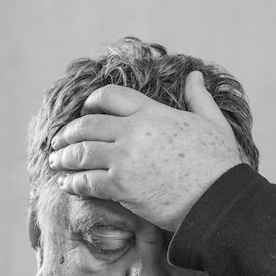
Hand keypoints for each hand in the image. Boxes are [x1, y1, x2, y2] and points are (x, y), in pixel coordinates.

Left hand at [49, 71, 240, 230]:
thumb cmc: (220, 163)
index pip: (110, 96)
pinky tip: (66, 184)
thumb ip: (199, 98)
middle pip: (87, 125)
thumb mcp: (213, 123)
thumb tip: (194, 76)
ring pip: (81, 152)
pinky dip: (73, 182)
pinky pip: (86, 182)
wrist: (219, 200)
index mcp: (152, 112)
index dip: (92, 103)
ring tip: (56, 161)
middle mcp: (133, 132)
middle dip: (68, 133)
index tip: (85, 112)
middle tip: (59, 141)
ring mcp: (124, 160)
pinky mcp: (121, 187)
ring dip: (64, 157)